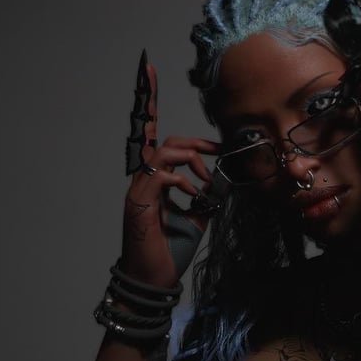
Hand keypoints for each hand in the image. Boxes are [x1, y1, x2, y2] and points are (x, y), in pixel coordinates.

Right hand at [121, 53, 222, 287]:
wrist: (154, 280)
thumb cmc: (170, 249)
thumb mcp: (196, 217)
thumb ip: (204, 195)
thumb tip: (222, 178)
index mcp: (154, 180)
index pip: (154, 137)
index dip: (149, 101)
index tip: (157, 79)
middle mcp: (142, 180)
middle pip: (163, 139)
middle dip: (193, 140)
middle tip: (216, 151)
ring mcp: (138, 191)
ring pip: (161, 152)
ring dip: (190, 160)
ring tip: (204, 181)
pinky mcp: (139, 205)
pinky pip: (160, 176)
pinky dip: (182, 180)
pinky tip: (194, 195)